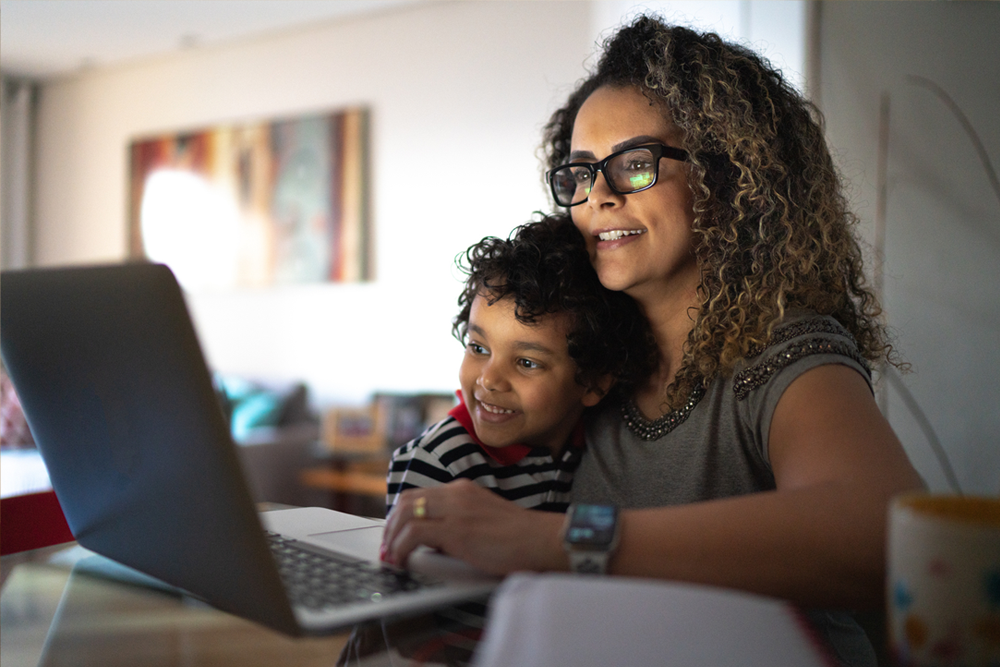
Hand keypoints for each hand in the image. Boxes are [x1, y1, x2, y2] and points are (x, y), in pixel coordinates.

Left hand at [381, 479, 566, 574]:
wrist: (542, 540)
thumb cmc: (519, 538)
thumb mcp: (483, 521)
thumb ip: (459, 523)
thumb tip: (432, 541)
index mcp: (463, 490)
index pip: (419, 494)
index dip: (400, 515)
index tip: (394, 535)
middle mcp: (456, 494)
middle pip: (406, 500)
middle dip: (390, 525)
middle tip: (387, 548)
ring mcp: (456, 510)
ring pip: (405, 513)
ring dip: (392, 538)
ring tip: (392, 557)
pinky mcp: (457, 530)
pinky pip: (414, 533)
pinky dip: (400, 548)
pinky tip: (402, 561)